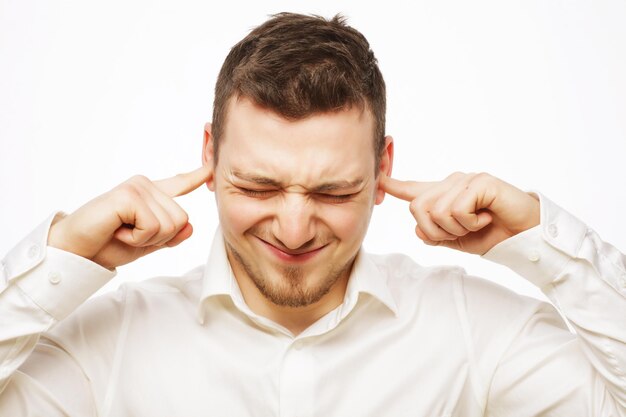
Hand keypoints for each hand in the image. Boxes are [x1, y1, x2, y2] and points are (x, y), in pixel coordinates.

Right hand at [48, 166, 211, 268]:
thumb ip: (170, 236)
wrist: (78, 253)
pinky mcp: (129, 195)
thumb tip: (191, 227)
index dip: (199, 176)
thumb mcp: (147, 243)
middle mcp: (147, 185)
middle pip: (182, 219)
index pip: (181, 183)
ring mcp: (138, 187)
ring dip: (147, 238)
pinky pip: (153, 226)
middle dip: (160, 237)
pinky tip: (117, 230)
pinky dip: (137, 238)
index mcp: (152, 194)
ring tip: (122, 231)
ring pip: (171, 224)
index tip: (214, 164)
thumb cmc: (108, 245)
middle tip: (130, 234)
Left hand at [380, 172, 539, 254]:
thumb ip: (434, 234)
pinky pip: (456, 209)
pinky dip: (470, 222)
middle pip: (418, 208)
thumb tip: (417, 228)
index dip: (392, 185)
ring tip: (477, 223)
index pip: (412, 189)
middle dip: (436, 230)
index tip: (376, 177)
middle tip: (462, 231)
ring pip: (436, 211)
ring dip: (456, 228)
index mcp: (443, 195)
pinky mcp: (480, 182)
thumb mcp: (455, 239)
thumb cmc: (491, 235)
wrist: (523, 237)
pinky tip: (486, 216)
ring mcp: (466, 180)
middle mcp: (451, 183)